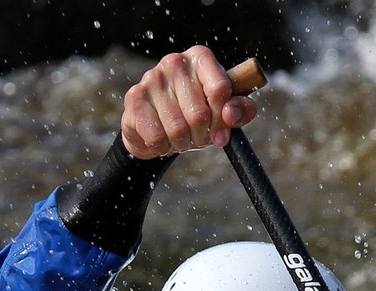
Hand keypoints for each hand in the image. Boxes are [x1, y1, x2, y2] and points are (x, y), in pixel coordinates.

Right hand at [122, 47, 258, 159]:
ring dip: (181, 143)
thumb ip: (240, 110)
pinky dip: (162, 147)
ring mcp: (152, 78)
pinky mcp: (134, 97)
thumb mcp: (225, 112)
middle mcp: (175, 62)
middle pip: (199, 114)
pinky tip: (161, 139)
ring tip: (178, 137)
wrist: (155, 128)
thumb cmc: (194, 115)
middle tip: (196, 136)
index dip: (222, 119)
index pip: (220, 89)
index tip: (220, 132)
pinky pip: (156, 136)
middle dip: (201, 136)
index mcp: (201, 58)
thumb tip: (230, 114)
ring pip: (177, 129)